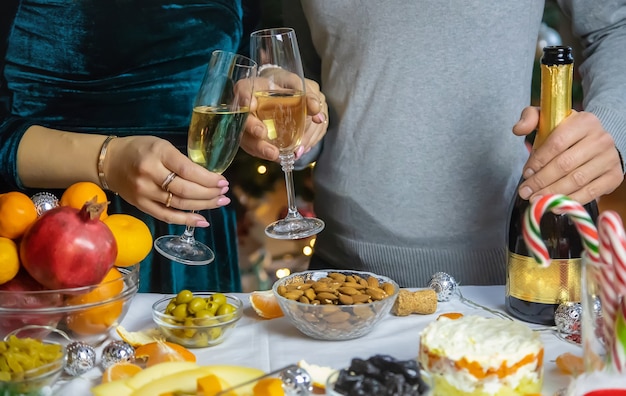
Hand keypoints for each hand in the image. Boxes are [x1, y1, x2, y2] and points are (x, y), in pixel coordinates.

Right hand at [103, 136, 230, 226]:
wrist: (109, 161)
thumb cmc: (140, 149)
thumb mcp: (162, 145)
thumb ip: (181, 160)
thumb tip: (209, 177)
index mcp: (158, 153)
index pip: (188, 170)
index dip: (208, 179)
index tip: (223, 181)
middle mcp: (150, 174)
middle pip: (185, 190)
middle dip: (210, 194)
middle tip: (225, 194)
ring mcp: (144, 192)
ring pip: (179, 204)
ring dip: (203, 206)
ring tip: (220, 203)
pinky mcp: (141, 205)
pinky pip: (167, 216)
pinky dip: (186, 220)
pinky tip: (203, 221)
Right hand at [240, 76, 328, 161]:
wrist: (282, 98)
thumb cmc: (287, 88)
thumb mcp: (298, 87)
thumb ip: (307, 96)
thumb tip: (316, 110)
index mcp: (255, 87)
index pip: (243, 88)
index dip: (244, 96)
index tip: (250, 104)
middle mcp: (246, 107)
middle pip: (242, 118)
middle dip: (251, 126)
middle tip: (261, 133)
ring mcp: (247, 125)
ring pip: (246, 137)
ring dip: (259, 147)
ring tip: (275, 154)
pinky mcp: (253, 139)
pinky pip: (256, 148)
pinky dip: (267, 154)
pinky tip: (279, 158)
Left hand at [513, 106, 623, 203]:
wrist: (597, 142)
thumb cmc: (567, 133)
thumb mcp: (549, 119)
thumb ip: (530, 118)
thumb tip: (517, 129)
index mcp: (584, 122)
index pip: (557, 143)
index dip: (538, 160)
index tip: (526, 173)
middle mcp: (601, 139)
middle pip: (565, 164)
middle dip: (541, 181)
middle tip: (525, 192)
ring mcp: (610, 158)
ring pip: (576, 180)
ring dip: (552, 192)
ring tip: (535, 199)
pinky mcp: (614, 176)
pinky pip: (591, 192)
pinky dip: (571, 200)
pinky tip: (555, 204)